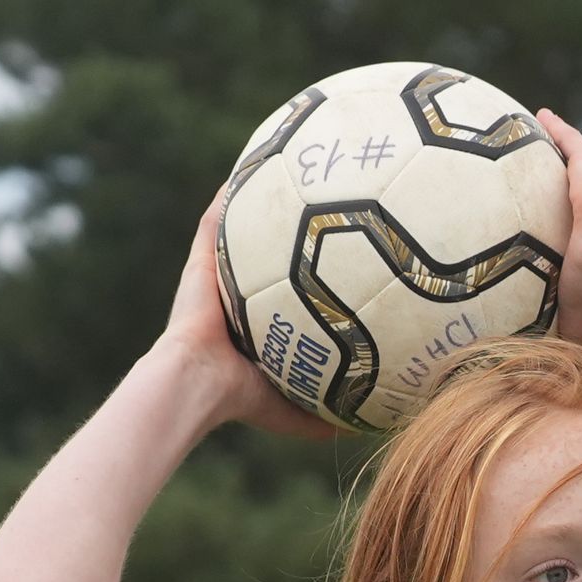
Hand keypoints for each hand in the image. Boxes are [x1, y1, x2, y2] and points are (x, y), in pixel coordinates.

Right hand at [161, 181, 337, 440]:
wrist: (199, 384)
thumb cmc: (245, 400)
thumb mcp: (301, 409)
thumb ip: (336, 414)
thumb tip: (382, 425)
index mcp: (263, 322)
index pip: (295, 289)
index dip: (317, 271)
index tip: (349, 250)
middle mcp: (243, 293)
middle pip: (274, 250)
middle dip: (299, 224)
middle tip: (331, 198)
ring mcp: (221, 274)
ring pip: (246, 227)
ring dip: (265, 198)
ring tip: (295, 163)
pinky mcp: (203, 259)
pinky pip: (219, 217)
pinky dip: (234, 191)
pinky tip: (260, 157)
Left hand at [534, 108, 581, 347]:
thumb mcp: (573, 316)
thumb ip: (558, 340)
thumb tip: (538, 382)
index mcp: (581, 251)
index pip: (560, 246)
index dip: (545, 246)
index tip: (529, 245)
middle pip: (560, 206)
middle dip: (543, 199)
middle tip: (517, 190)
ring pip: (563, 171)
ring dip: (544, 159)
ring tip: (516, 141)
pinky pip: (570, 142)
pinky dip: (556, 127)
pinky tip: (536, 112)